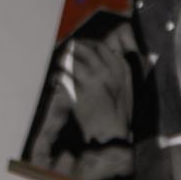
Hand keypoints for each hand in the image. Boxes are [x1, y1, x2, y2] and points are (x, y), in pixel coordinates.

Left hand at [31, 27, 135, 167]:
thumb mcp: (125, 89)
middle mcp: (107, 72)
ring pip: (71, 61)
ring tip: (59, 66)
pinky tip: (56, 81)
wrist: (112, 136)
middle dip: (72, 49)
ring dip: (62, 62)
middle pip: (84, 50)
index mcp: (120, 70)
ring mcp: (92, 81)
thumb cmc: (117, 115)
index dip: (87, 44)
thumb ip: (116, 71)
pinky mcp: (78, 92)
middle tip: (64, 52)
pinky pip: (62, 77)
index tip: (80, 45)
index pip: (101, 47)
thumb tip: (107, 55)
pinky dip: (57, 77)